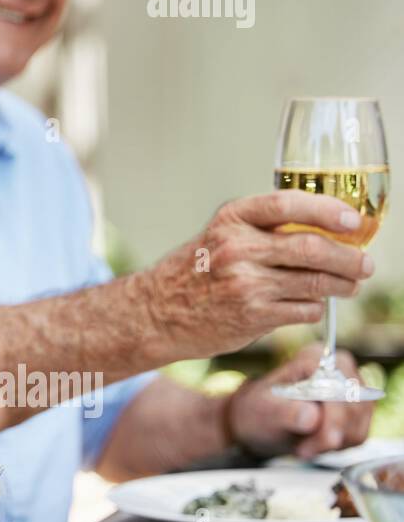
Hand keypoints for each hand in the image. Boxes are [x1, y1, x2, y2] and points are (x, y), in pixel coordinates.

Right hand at [144, 191, 373, 360]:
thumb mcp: (220, 236)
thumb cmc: (196, 271)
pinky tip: (308, 304)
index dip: (327, 210)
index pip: (287, 204)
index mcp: (231, 220)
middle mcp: (237, 249)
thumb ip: (264, 229)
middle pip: (312, 247)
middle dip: (350, 257)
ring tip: (350, 285)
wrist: (157, 311)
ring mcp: (245, 284)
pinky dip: (315, 308)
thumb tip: (328, 230)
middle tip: (365, 264)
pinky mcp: (252, 316)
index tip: (352, 220)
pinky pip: (305, 310)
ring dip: (343, 285)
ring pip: (316, 282)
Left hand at [227, 345, 373, 458]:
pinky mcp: (357, 412)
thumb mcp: (264, 410)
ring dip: (332, 443)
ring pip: (358, 424)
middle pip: (355, 407)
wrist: (258, 422)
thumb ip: (286, 412)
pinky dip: (337, 446)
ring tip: (303, 446)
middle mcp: (341, 368)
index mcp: (316, 357)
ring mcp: (353, 390)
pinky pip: (358, 435)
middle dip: (331, 434)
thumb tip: (312, 417)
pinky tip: (314, 444)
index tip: (324, 440)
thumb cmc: (258, 409)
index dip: (336, 418)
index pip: (340, 388)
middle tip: (304, 450)